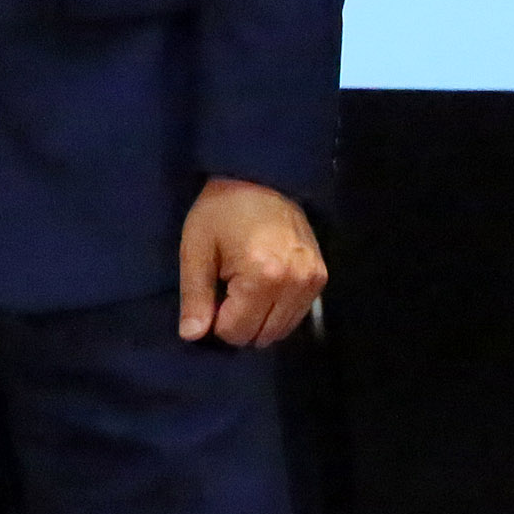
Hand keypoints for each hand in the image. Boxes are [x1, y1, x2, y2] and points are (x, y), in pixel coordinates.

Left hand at [177, 176, 326, 345]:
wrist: (259, 178)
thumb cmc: (221, 210)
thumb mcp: (196, 248)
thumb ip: (194, 295)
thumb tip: (192, 336)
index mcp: (263, 276)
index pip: (237, 331)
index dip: (216, 321)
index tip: (209, 296)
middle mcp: (295, 283)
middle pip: (262, 336)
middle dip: (239, 323)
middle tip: (225, 291)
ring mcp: (312, 282)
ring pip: (281, 330)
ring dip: (259, 320)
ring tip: (243, 287)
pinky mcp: (321, 278)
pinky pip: (296, 315)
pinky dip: (277, 311)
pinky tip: (263, 288)